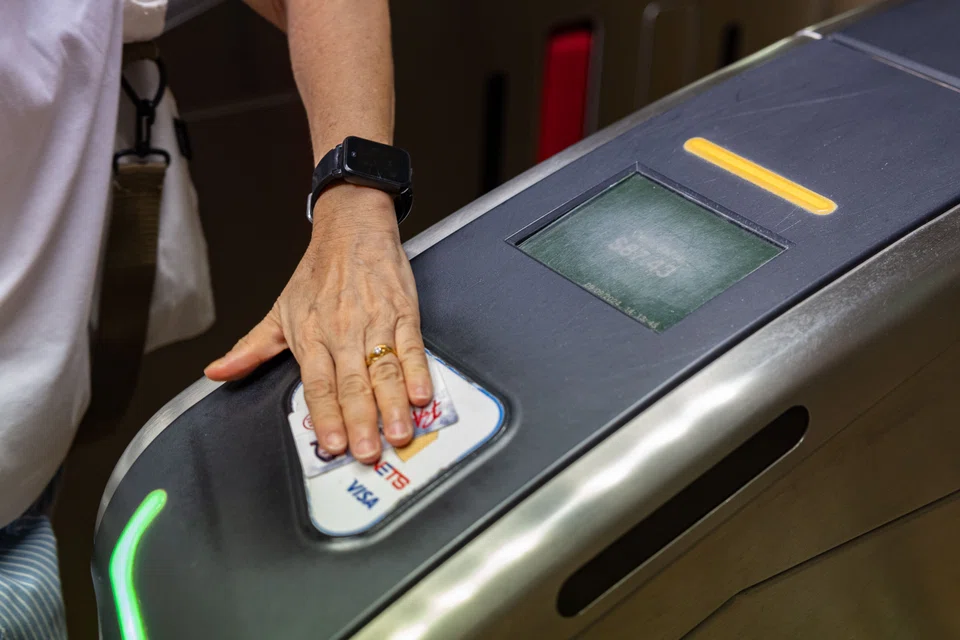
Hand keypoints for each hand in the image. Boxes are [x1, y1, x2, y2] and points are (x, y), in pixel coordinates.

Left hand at [204, 184, 432, 463]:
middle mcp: (342, 333)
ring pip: (383, 370)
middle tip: (368, 453)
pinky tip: (421, 395)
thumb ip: (251, 348)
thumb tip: (217, 373)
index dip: (326, 417)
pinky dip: (417, 371)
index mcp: (311, 337)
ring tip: (398, 433)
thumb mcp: (279, 310)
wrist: (352, 229)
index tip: (332, 446)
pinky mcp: (403, 312)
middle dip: (360, 422)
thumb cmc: (319, 272)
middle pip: (352, 385)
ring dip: (392, 405)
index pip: (317, 385)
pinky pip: (411, 347)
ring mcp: (375, 323)